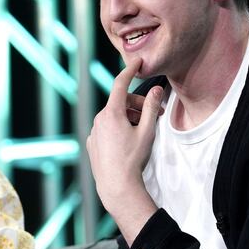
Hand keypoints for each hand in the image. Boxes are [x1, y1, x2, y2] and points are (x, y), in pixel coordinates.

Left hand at [87, 59, 163, 239]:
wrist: (117, 186)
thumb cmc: (133, 158)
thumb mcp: (146, 131)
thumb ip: (150, 107)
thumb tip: (156, 89)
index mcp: (111, 113)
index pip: (120, 83)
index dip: (129, 71)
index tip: (137, 62)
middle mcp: (99, 119)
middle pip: (120, 103)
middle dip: (138, 105)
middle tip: (155, 115)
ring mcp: (93, 131)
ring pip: (113, 116)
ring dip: (129, 118)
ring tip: (143, 131)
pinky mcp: (91, 143)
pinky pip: (106, 129)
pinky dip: (118, 129)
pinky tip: (128, 142)